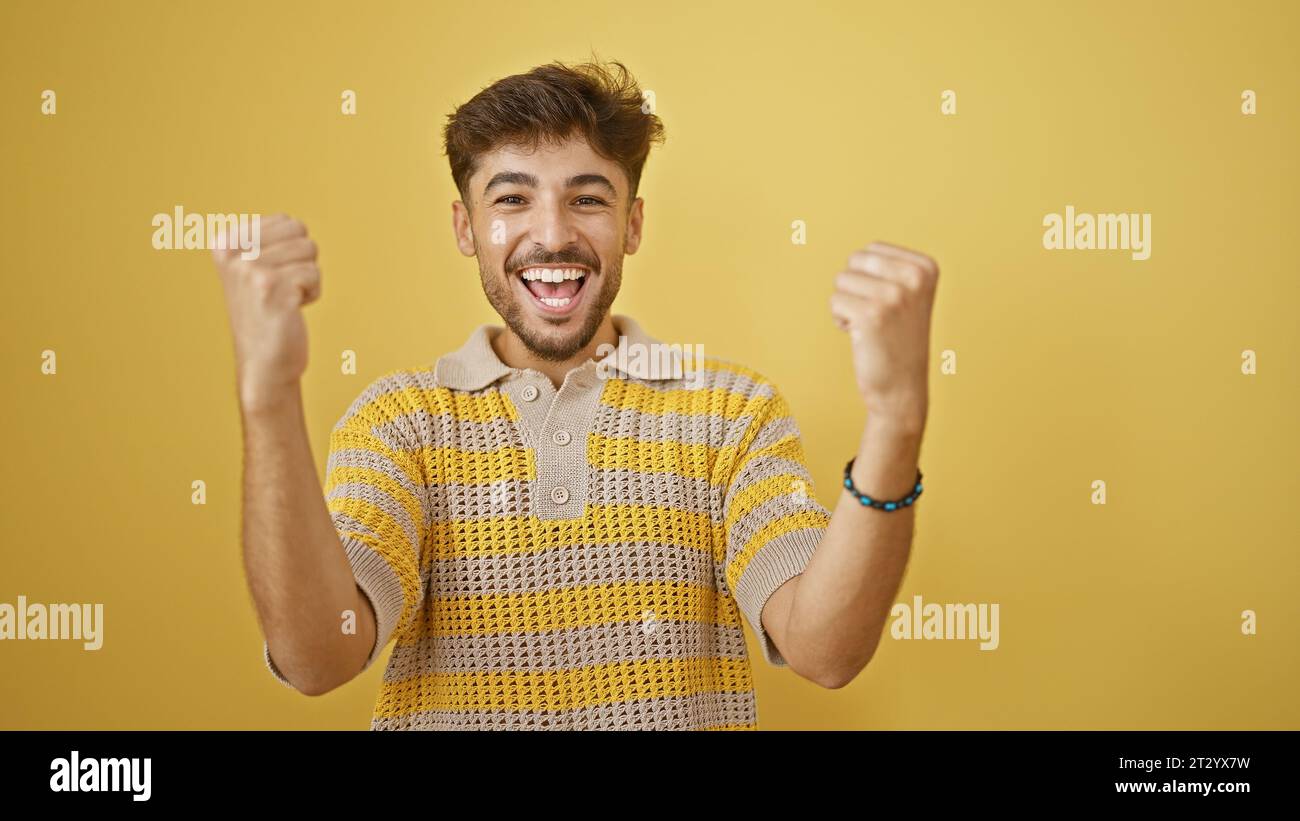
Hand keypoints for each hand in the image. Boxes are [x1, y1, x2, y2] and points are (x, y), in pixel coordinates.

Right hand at [212, 213, 320, 410]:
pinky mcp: (271, 286)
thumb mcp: (254, 269)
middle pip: (300, 232)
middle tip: (281, 289)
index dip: (291, 250)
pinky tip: (291, 310)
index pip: (285, 220)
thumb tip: (293, 221)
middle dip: (302, 261)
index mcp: (224, 243)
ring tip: (284, 299)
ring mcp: (250, 269)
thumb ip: (266, 241)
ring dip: (307, 278)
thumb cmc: (268, 314)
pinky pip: (315, 274)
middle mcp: (232, 253)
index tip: (272, 277)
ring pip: (310, 251)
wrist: (265, 363)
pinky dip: (312, 293)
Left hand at [829, 241, 938, 427]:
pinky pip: (834, 301)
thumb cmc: (897, 339)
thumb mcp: (907, 295)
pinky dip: (840, 319)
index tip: (888, 303)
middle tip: (874, 315)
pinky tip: (860, 336)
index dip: (868, 277)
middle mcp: (913, 278)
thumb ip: (889, 268)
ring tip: (869, 326)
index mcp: (926, 267)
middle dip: (854, 288)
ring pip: (841, 280)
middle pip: (855, 260)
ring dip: (847, 304)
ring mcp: (893, 295)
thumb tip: (858, 254)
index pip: (871, 250)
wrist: (902, 387)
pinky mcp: (871, 315)